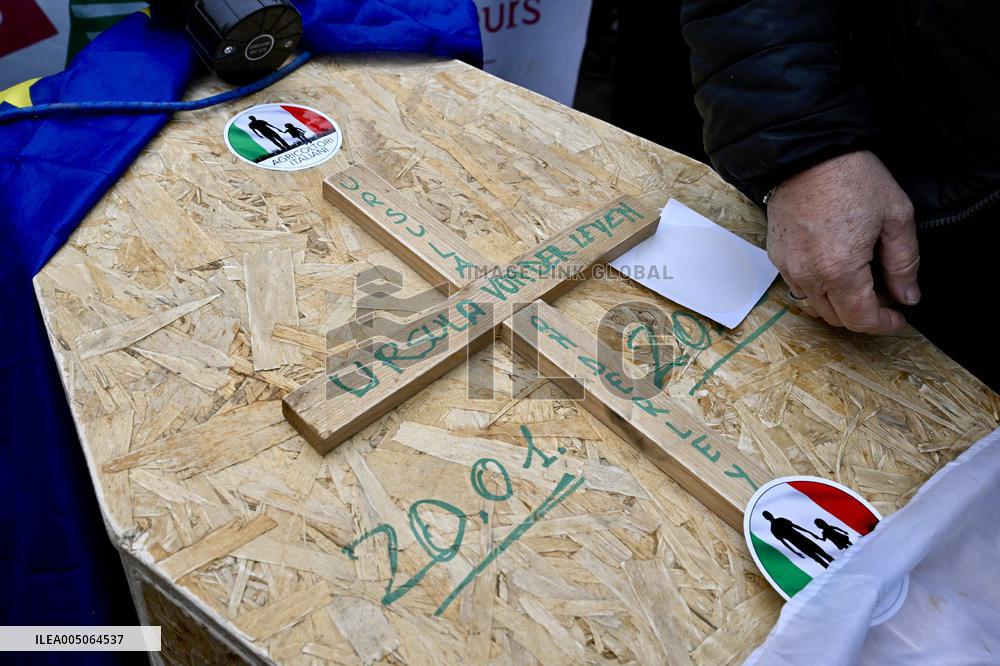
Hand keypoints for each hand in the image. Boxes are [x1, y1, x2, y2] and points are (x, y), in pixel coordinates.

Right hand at [766, 151, 919, 333]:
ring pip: (816, 305)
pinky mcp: (777, 256)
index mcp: (840, 270)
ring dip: (840, 303)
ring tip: (862, 280)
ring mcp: (788, 267)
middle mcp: (809, 275)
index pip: (861, 319)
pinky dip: (820, 287)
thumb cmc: (852, 178)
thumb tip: (908, 295)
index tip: (900, 318)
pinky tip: (835, 265)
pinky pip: (799, 285)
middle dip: (864, 314)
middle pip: (837, 318)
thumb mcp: (896, 216)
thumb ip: (904, 263)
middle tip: (887, 294)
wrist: (807, 152)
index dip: (884, 324)